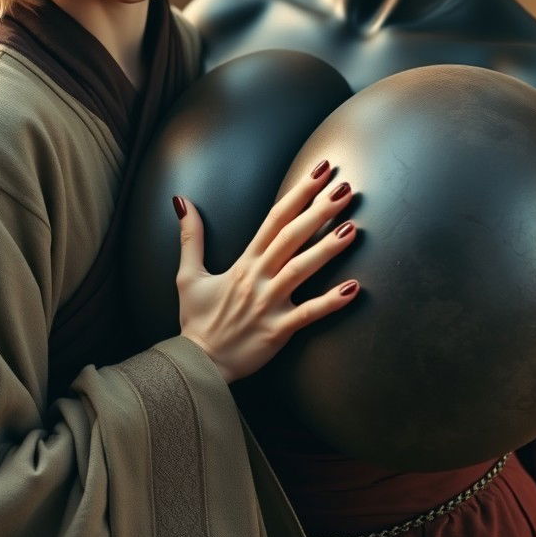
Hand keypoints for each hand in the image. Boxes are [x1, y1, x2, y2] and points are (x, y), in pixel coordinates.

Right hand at [174, 161, 359, 383]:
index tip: (320, 172)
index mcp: (243, 262)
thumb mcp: (188, 275)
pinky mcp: (278, 330)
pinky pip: (308, 314)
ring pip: (301, 270)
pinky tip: (354, 288)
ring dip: (327, 249)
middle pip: (291, 237)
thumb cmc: (197, 321)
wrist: (196, 364)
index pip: (274, 220)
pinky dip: (330, 302)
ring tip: (352, 228)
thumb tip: (182, 201)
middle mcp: (258, 278)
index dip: (298, 194)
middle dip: (319, 210)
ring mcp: (269, 304)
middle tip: (345, 188)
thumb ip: (190, 237)